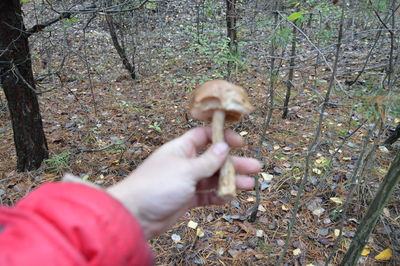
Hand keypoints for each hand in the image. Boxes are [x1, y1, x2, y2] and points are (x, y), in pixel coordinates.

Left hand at [107, 127, 259, 238]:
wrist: (134, 215)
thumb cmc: (156, 186)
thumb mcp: (186, 170)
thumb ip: (207, 161)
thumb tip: (224, 146)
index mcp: (181, 148)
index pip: (204, 136)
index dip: (222, 136)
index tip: (239, 142)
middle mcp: (185, 163)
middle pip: (214, 159)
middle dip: (234, 163)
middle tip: (255, 167)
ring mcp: (185, 182)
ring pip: (212, 178)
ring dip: (230, 181)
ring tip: (250, 185)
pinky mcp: (185, 199)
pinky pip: (206, 195)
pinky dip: (217, 196)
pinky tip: (230, 198)